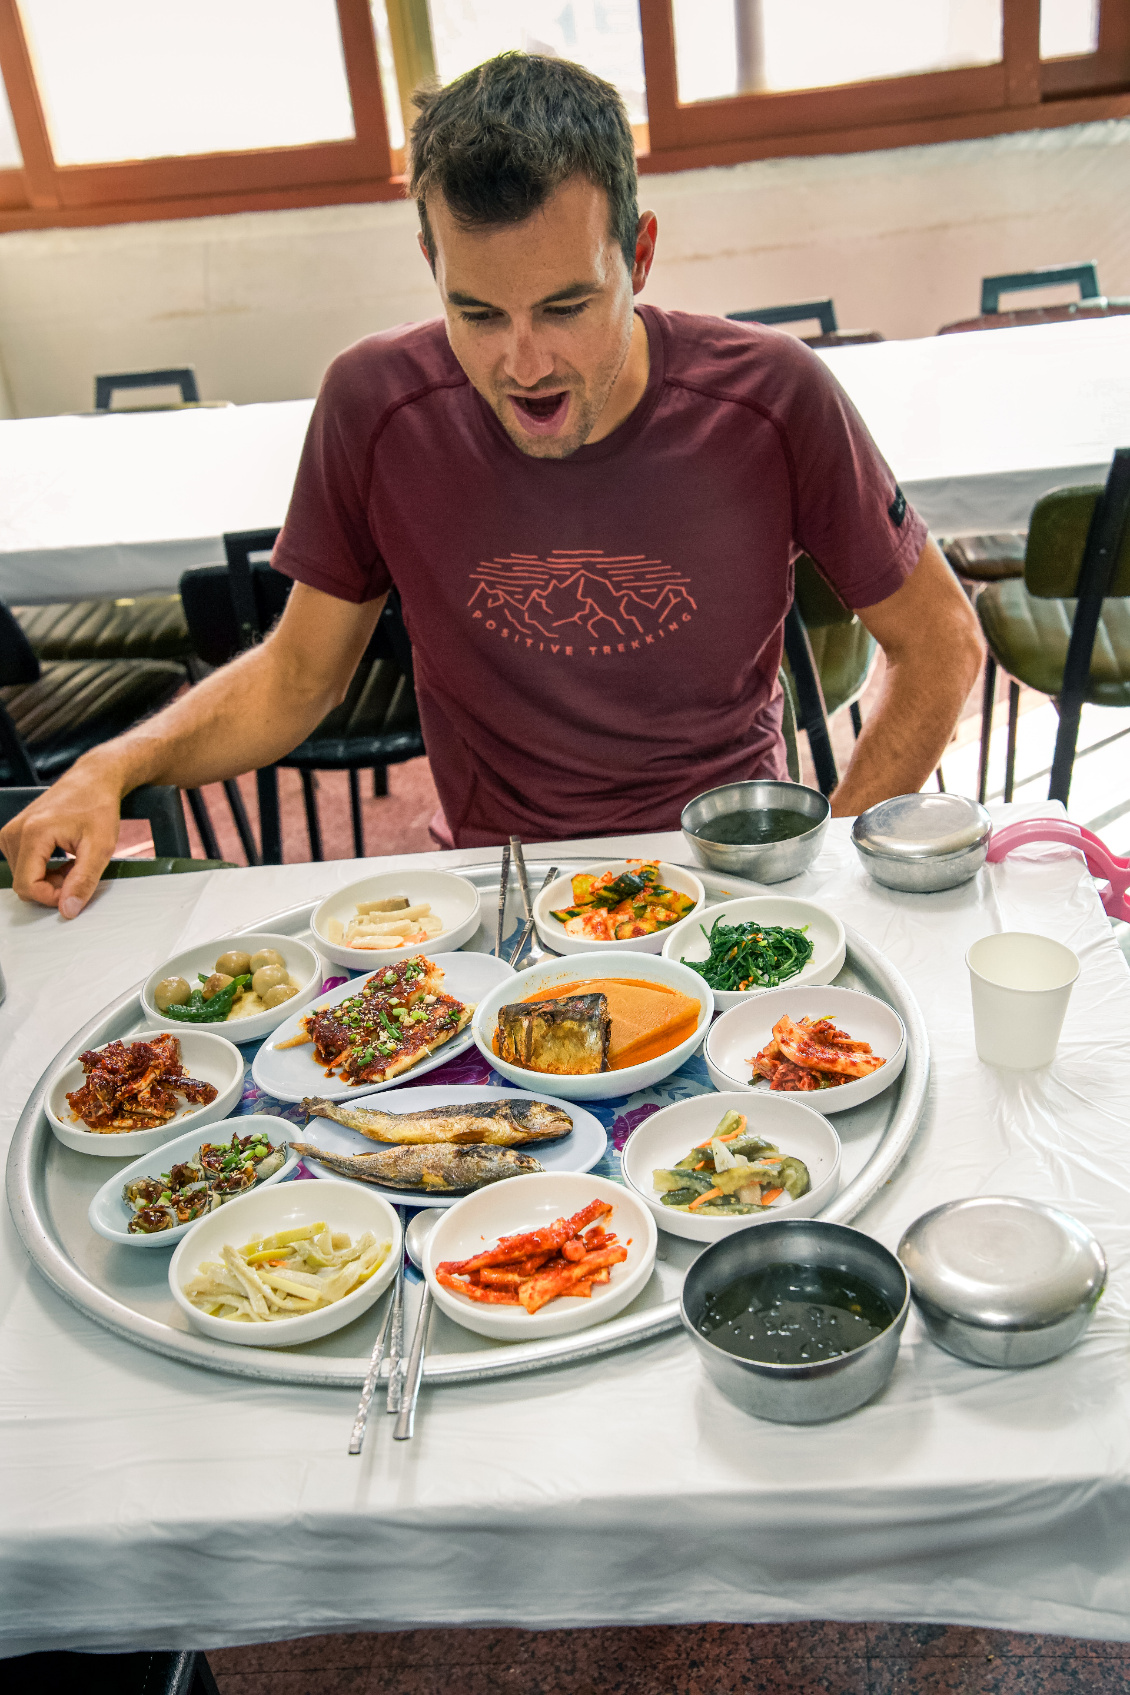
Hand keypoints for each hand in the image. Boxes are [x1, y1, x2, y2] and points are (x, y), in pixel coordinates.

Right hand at [0, 772, 121, 916]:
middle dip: (53, 887)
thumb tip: (67, 910)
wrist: (93, 780)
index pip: (27, 886)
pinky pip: (22, 865)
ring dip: (49, 879)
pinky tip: (63, 858)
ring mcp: (11, 832)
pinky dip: (43, 869)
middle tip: (79, 871)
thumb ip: (83, 880)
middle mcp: (14, 832)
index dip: (53, 897)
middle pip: (24, 883)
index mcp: (32, 833)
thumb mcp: (101, 847)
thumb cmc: (98, 806)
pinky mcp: (14, 834)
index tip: (76, 889)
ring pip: (23, 876)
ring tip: (73, 862)